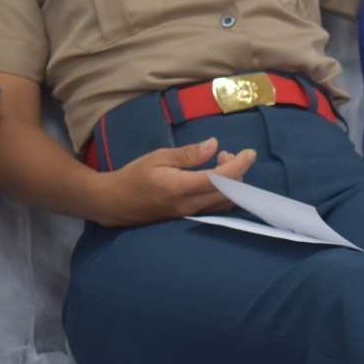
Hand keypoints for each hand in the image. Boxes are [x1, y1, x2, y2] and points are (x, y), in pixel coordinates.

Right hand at [94, 137, 256, 226]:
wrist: (114, 202)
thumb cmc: (134, 175)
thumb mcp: (159, 157)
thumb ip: (189, 154)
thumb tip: (214, 145)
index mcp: (181, 187)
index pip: (221, 179)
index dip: (240, 165)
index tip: (250, 152)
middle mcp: (189, 205)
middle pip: (229, 194)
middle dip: (237, 173)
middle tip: (225, 154)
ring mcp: (190, 215)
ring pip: (225, 204)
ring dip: (232, 184)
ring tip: (219, 164)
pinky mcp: (188, 218)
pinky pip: (215, 209)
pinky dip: (224, 193)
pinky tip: (214, 179)